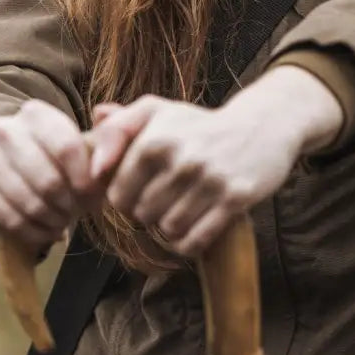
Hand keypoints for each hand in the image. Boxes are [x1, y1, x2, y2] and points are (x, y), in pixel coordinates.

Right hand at [0, 99, 95, 249]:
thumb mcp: (82, 144)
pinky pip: (8, 218)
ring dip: (53, 220)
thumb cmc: (58, 160)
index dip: (85, 179)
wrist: (10, 175)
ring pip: (28, 202)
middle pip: (48, 180)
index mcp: (36, 113)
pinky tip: (47, 232)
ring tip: (64, 222)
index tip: (95, 197)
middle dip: (69, 204)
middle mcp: (4, 129)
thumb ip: (104, 133)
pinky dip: (34, 232)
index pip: (67, 148)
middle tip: (78, 212)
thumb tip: (105, 115)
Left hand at [89, 65, 342, 256]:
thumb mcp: (157, 112)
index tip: (141, 190)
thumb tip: (93, 164)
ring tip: (181, 211)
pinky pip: (196, 240)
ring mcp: (210, 180)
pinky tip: (194, 228)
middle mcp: (181, 159)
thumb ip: (117, 129)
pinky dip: (189, 242)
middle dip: (150, 213)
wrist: (262, 125)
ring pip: (169, 230)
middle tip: (166, 200)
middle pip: (143, 215)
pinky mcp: (235, 198)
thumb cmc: (200, 123)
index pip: (118, 195)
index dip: (125, 199)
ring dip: (171, 228)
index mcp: (155, 140)